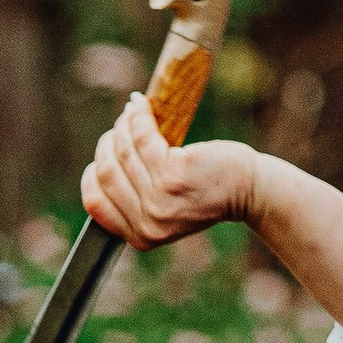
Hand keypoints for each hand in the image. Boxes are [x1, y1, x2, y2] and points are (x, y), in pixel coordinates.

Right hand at [80, 97, 257, 249]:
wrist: (248, 190)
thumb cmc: (206, 193)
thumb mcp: (165, 210)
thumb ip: (135, 201)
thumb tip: (102, 165)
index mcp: (141, 237)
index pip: (94, 204)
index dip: (94, 174)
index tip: (104, 156)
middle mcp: (148, 222)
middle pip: (106, 173)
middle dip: (107, 145)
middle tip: (120, 129)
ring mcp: (160, 199)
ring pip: (123, 153)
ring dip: (123, 126)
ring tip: (133, 113)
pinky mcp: (174, 173)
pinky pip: (142, 138)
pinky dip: (137, 117)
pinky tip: (140, 105)